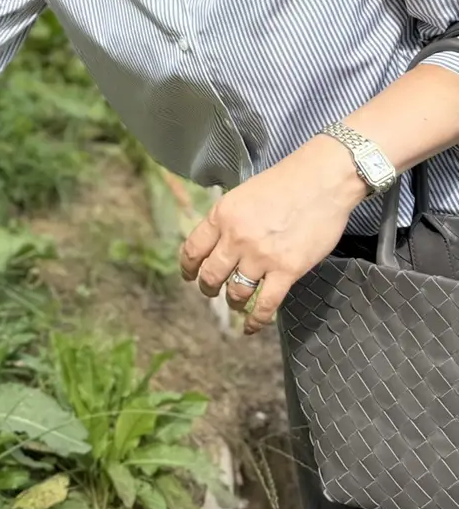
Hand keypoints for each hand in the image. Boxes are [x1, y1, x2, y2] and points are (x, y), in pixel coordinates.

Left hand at [178, 137, 367, 333]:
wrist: (321, 181)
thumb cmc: (285, 182)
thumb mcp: (244, 194)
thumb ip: (230, 220)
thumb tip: (221, 241)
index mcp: (222, 215)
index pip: (193, 249)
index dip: (188, 267)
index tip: (189, 275)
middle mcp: (236, 238)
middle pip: (211, 274)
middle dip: (208, 287)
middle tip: (211, 291)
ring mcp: (261, 257)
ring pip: (235, 292)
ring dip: (232, 301)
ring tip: (234, 303)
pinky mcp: (287, 271)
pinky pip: (265, 304)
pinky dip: (256, 320)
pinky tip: (251, 327)